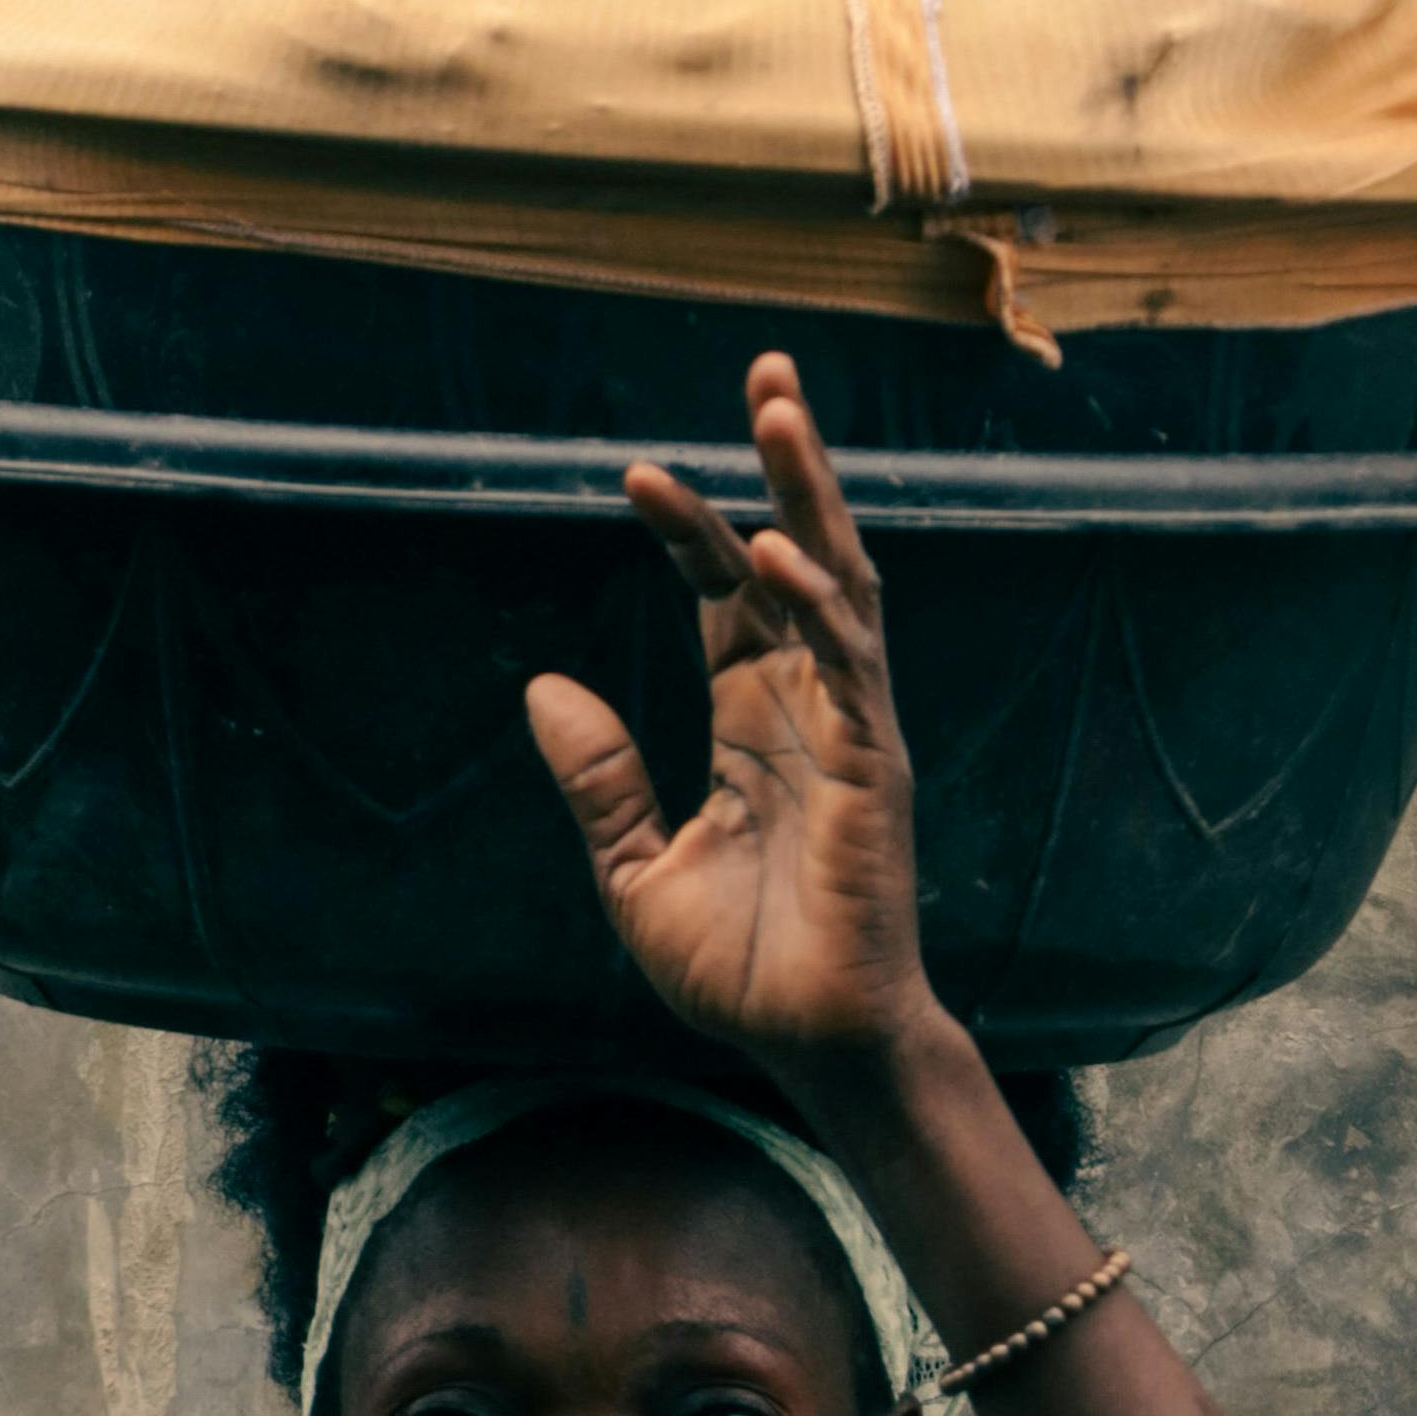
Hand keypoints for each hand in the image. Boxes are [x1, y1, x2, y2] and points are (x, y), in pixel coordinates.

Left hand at [525, 356, 938, 1074]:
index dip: (693, 529)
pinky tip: (783, 557)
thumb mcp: (635, 869)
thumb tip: (543, 687)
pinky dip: (819, 607)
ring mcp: (850, 731)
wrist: (808, 1048)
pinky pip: (851, 667)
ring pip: (840, 584)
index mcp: (755, 724)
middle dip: (787, 466)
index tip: (638, 471)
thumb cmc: (739, 971)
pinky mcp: (873, 769)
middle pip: (800, 557)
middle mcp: (810, 708)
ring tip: (780, 409)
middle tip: (769, 368)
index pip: (728, 597)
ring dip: (812, 496)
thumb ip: (598, 778)